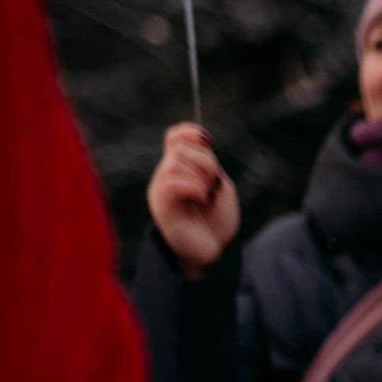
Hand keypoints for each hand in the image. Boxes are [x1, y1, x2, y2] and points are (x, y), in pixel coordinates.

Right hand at [146, 123, 239, 277]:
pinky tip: (203, 198)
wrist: (214, 250)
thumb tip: (201, 143)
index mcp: (181, 168)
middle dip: (206, 162)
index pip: (175, 138)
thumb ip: (210, 165)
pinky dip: (193, 187)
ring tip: (208, 195)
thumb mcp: (221, 186)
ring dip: (201, 176)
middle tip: (214, 185)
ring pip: (176, 163)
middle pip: (181, 149)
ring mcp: (161, 188)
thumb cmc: (217, 220)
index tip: (208, 140)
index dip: (189, 132)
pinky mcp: (160, 204)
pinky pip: (172, 182)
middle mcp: (166, 174)